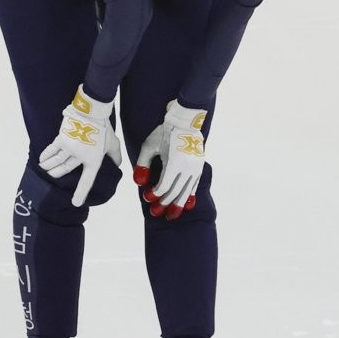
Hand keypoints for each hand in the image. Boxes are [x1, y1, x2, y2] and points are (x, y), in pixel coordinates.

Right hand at [39, 87, 120, 206]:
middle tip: (52, 175)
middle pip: (65, 169)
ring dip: (49, 166)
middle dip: (57, 174)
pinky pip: (52, 150)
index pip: (87, 181)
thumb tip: (117, 164)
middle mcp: (80, 157)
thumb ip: (115, 156)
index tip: (75, 203)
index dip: (81, 193)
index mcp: (93, 161)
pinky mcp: (62, 139)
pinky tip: (41, 159)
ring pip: (56, 161)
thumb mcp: (114, 144)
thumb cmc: (104, 128)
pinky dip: (46, 155)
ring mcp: (69, 148)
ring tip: (44, 169)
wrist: (92, 112)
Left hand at [133, 100, 206, 220]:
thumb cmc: (164, 132)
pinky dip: (190, 196)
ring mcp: (195, 168)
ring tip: (172, 216)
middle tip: (155, 213)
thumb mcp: (149, 145)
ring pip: (186, 192)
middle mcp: (186, 168)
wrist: (185, 121)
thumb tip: (139, 182)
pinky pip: (195, 186)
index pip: (164, 186)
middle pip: (175, 192)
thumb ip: (143, 164)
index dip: (154, 195)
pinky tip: (187, 206)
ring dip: (178, 205)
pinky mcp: (199, 167)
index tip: (147, 197)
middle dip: (164, 204)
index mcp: (174, 163)